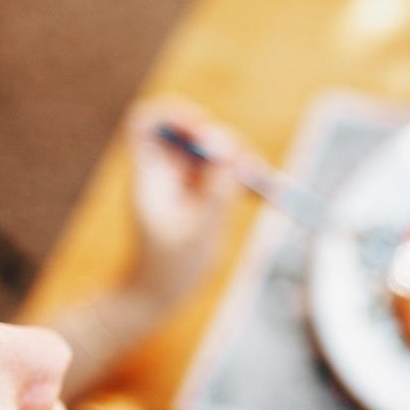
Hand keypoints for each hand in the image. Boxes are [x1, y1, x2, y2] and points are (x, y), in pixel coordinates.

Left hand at [124, 99, 246, 306]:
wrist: (158, 293)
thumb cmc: (170, 268)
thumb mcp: (199, 231)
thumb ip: (216, 189)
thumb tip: (230, 149)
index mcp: (149, 174)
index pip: (149, 122)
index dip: (177, 115)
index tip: (205, 131)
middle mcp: (164, 171)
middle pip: (191, 132)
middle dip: (223, 141)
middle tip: (247, 165)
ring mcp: (182, 182)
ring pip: (212, 151)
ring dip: (239, 159)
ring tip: (260, 181)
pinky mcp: (200, 195)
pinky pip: (223, 173)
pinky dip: (243, 177)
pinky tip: (260, 194)